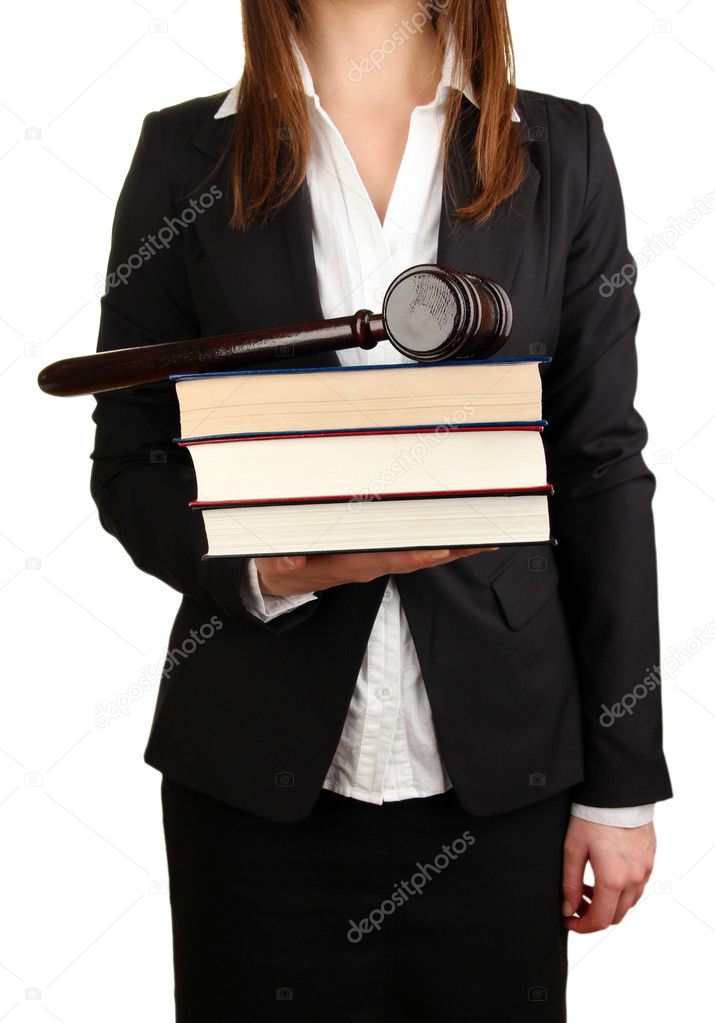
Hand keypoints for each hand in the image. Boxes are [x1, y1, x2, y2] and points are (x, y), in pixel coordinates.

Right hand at [254, 547, 497, 596]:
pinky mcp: (378, 557)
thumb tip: (290, 561)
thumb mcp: (273, 561)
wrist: (280, 579)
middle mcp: (370, 565)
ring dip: (453, 547)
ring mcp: (376, 562)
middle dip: (451, 548)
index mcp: (349, 564)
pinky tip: (462, 537)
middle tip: (485, 536)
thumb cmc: (281, 562)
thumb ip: (281, 559)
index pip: (388, 557)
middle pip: (417, 558)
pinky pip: (415, 552)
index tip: (443, 545)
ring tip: (485, 535)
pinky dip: (441, 545)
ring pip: (421, 555)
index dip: (416, 553)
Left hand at [561, 816, 655, 932]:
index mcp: (613, 880)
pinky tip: (606, 875)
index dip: (581, 926)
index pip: (599, 920)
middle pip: (615, 916)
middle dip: (593, 916)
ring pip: (628, 903)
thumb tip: (567, 909)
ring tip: (588, 886)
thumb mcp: (573, 849)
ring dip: (608, 903)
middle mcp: (634, 880)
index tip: (567, 921)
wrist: (618, 793)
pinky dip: (621, 891)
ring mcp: (645, 871)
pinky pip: (637, 887)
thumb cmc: (593, 817)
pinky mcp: (650, 860)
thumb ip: (570, 883)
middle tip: (575, 903)